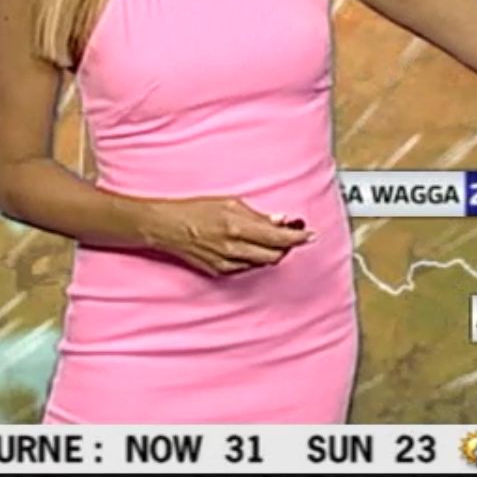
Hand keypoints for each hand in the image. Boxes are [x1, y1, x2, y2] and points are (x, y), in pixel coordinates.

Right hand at [140, 196, 313, 275]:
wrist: (167, 227)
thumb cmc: (195, 210)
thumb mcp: (229, 203)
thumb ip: (257, 215)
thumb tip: (280, 221)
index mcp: (237, 227)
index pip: (278, 237)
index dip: (297, 237)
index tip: (310, 235)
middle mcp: (233, 248)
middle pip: (274, 255)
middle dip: (287, 246)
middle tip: (292, 235)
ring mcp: (226, 263)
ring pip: (262, 264)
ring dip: (271, 252)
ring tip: (270, 238)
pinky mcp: (219, 272)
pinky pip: (246, 268)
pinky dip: (254, 259)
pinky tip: (250, 247)